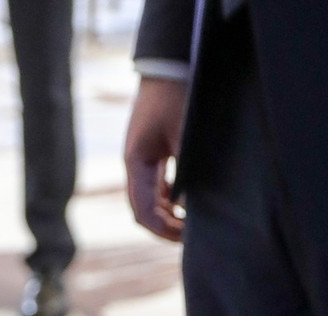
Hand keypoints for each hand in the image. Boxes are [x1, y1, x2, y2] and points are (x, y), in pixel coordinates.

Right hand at [124, 77, 187, 241]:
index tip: (185, 239)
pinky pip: (157, 186)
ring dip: (167, 215)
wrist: (169, 64)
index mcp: (136, 162)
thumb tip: (192, 206)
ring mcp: (143, 160)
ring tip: (190, 226)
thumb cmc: (176, 95)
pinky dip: (170, 200)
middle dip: (165, 227)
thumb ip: (186, 171)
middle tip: (191, 239)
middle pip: (144, 210)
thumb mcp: (184, 135)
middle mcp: (135, 165)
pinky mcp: (153, 154)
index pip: (142, 210)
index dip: (161, 230)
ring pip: (150, 200)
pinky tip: (187, 204)